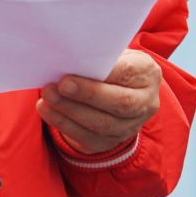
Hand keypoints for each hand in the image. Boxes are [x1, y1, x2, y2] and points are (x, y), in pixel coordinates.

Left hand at [38, 49, 161, 153]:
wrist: (119, 90)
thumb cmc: (111, 66)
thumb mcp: (113, 54)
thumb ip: (99, 57)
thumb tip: (72, 57)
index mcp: (147, 74)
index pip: (127, 73)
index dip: (103, 73)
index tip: (78, 68)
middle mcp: (146, 103)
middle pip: (120, 103)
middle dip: (87, 95)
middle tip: (59, 86)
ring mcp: (131, 126)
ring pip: (102, 125)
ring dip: (70, 111)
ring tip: (47, 97)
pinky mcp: (112, 142)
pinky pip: (88, 138)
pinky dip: (64, 125)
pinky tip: (48, 111)